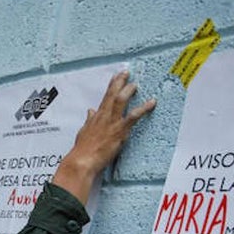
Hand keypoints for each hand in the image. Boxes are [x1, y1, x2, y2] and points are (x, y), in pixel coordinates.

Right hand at [52, 70, 154, 203]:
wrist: (82, 160)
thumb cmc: (82, 150)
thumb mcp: (84, 132)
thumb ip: (89, 121)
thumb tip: (90, 112)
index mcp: (96, 117)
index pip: (105, 97)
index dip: (111, 86)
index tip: (116, 77)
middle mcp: (104, 116)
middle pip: (112, 94)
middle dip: (119, 82)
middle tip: (126, 73)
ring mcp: (112, 122)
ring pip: (121, 100)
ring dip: (128, 90)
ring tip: (135, 84)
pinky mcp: (120, 130)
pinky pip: (134, 116)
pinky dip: (144, 108)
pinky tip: (151, 103)